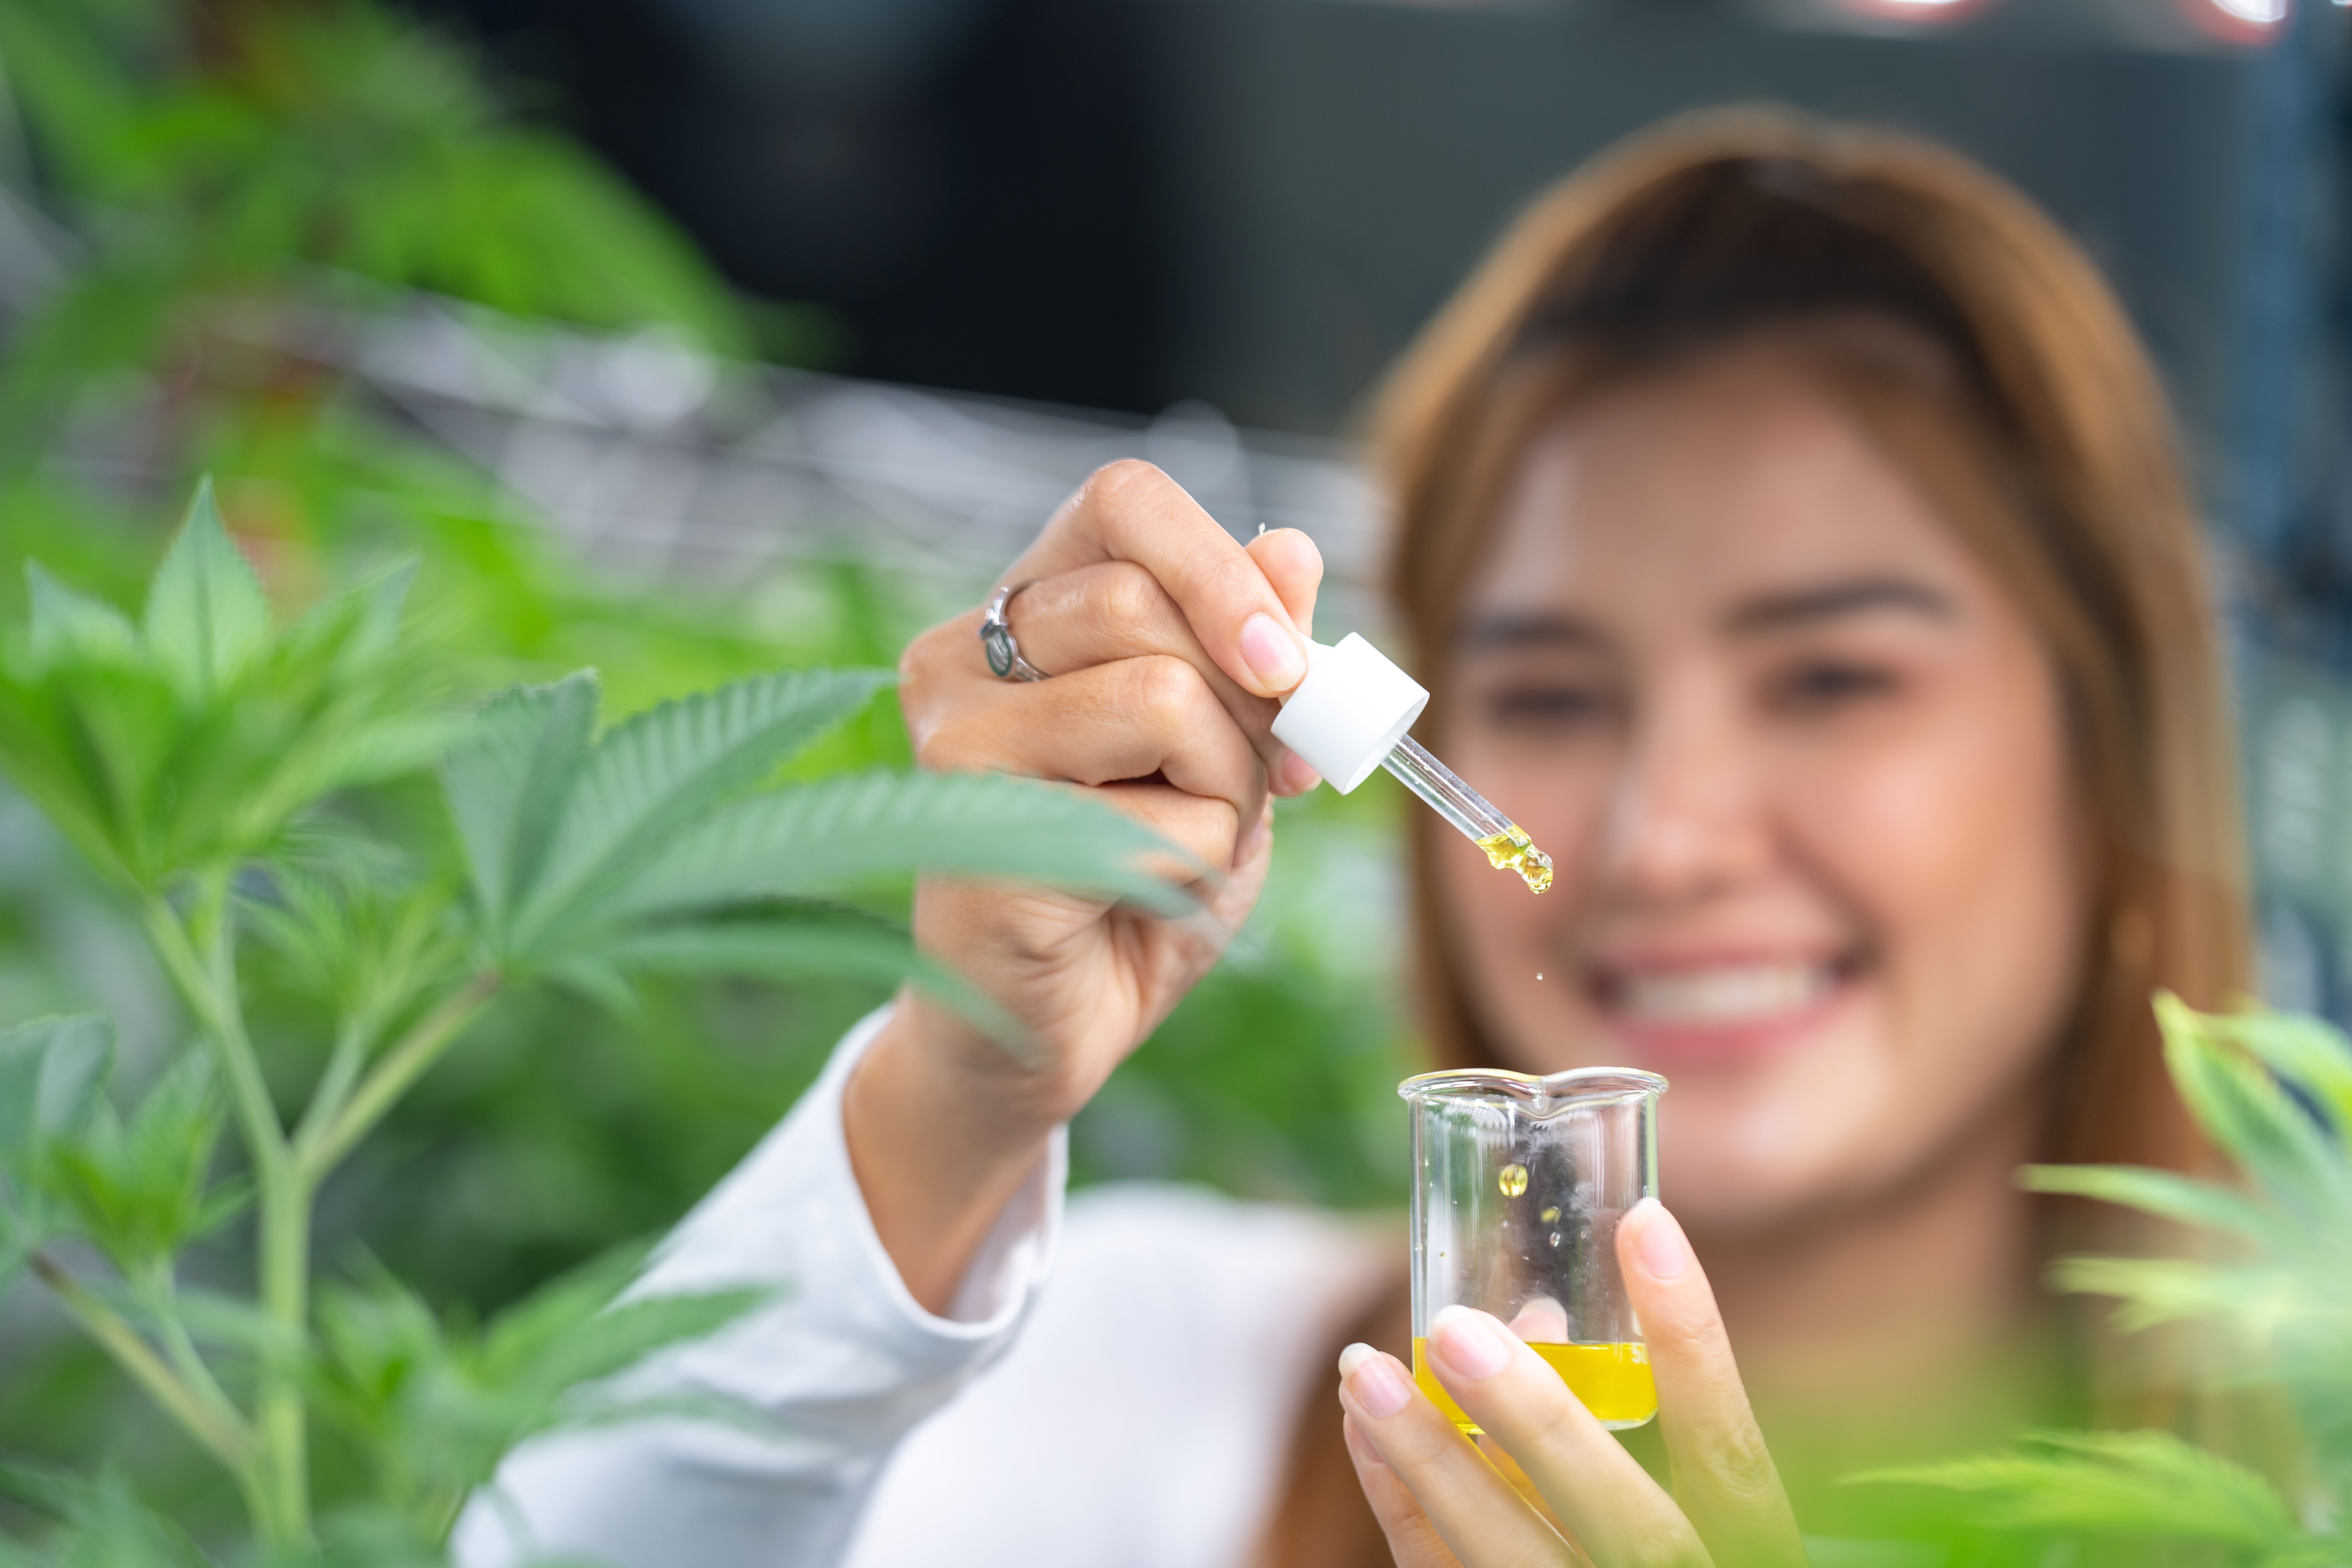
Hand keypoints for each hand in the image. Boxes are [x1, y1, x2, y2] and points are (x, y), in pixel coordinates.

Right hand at [846, 460, 1324, 1308]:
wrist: (1066, 1022)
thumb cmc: (1139, 871)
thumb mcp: (1225, 746)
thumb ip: (1254, 648)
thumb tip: (1292, 546)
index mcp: (1022, 611)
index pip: (1123, 500)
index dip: (1221, 561)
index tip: (1287, 658)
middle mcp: (960, 658)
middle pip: (1151, 602)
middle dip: (1244, 707)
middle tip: (1249, 788)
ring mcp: (953, 745)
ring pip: (1164, 693)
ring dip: (1224, 787)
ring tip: (1180, 843)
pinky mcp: (977, 834)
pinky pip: (1152, 813)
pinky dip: (1191, 862)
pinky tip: (1135, 896)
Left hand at [1337, 1201, 1805, 1567]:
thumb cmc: (1639, 1546)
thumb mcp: (1675, 1504)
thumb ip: (1612, 1420)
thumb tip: (1534, 1316)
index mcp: (1746, 1556)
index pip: (1729, 1451)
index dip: (1693, 1340)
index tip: (1646, 1222)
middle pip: (1624, 1522)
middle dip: (1537, 1424)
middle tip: (1455, 1328)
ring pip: (1512, 1562)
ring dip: (1433, 1464)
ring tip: (1368, 1372)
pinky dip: (1404, 1511)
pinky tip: (1367, 1438)